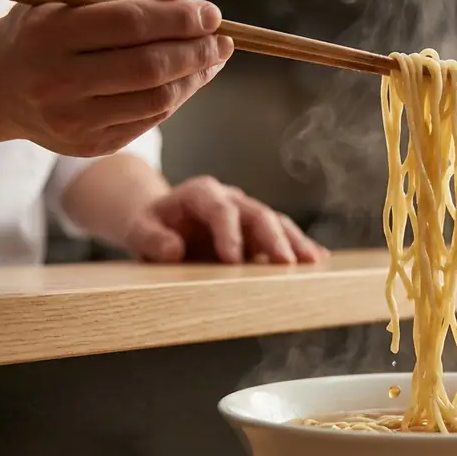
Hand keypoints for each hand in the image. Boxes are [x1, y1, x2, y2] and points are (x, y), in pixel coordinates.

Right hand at [0, 0, 232, 156]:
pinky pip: (149, 121)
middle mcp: (57, 81)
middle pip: (148, 68)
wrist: (1, 85)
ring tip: (212, 58)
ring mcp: (73, 121)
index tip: (211, 14)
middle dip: (196, 52)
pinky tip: (187, 79)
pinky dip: (176, 97)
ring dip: (194, 78)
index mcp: (49, 34)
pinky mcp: (90, 146)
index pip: (130, 24)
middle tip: (223, 40)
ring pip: (156, 100)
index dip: (178, 19)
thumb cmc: (44, 27)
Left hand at [123, 176, 328, 264]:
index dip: (228, 232)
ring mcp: (247, 215)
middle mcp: (230, 199)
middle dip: (274, 238)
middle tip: (285, 262)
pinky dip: (299, 247)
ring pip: (277, 223)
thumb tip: (173, 250)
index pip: (220, 209)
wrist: (160, 222)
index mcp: (201, 193)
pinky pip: (283, 236)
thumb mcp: (139, 230)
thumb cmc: (150, 226)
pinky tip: (318, 260)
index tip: (231, 260)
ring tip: (311, 262)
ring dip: (295, 242)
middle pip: (258, 213)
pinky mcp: (257, 233)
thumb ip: (151, 238)